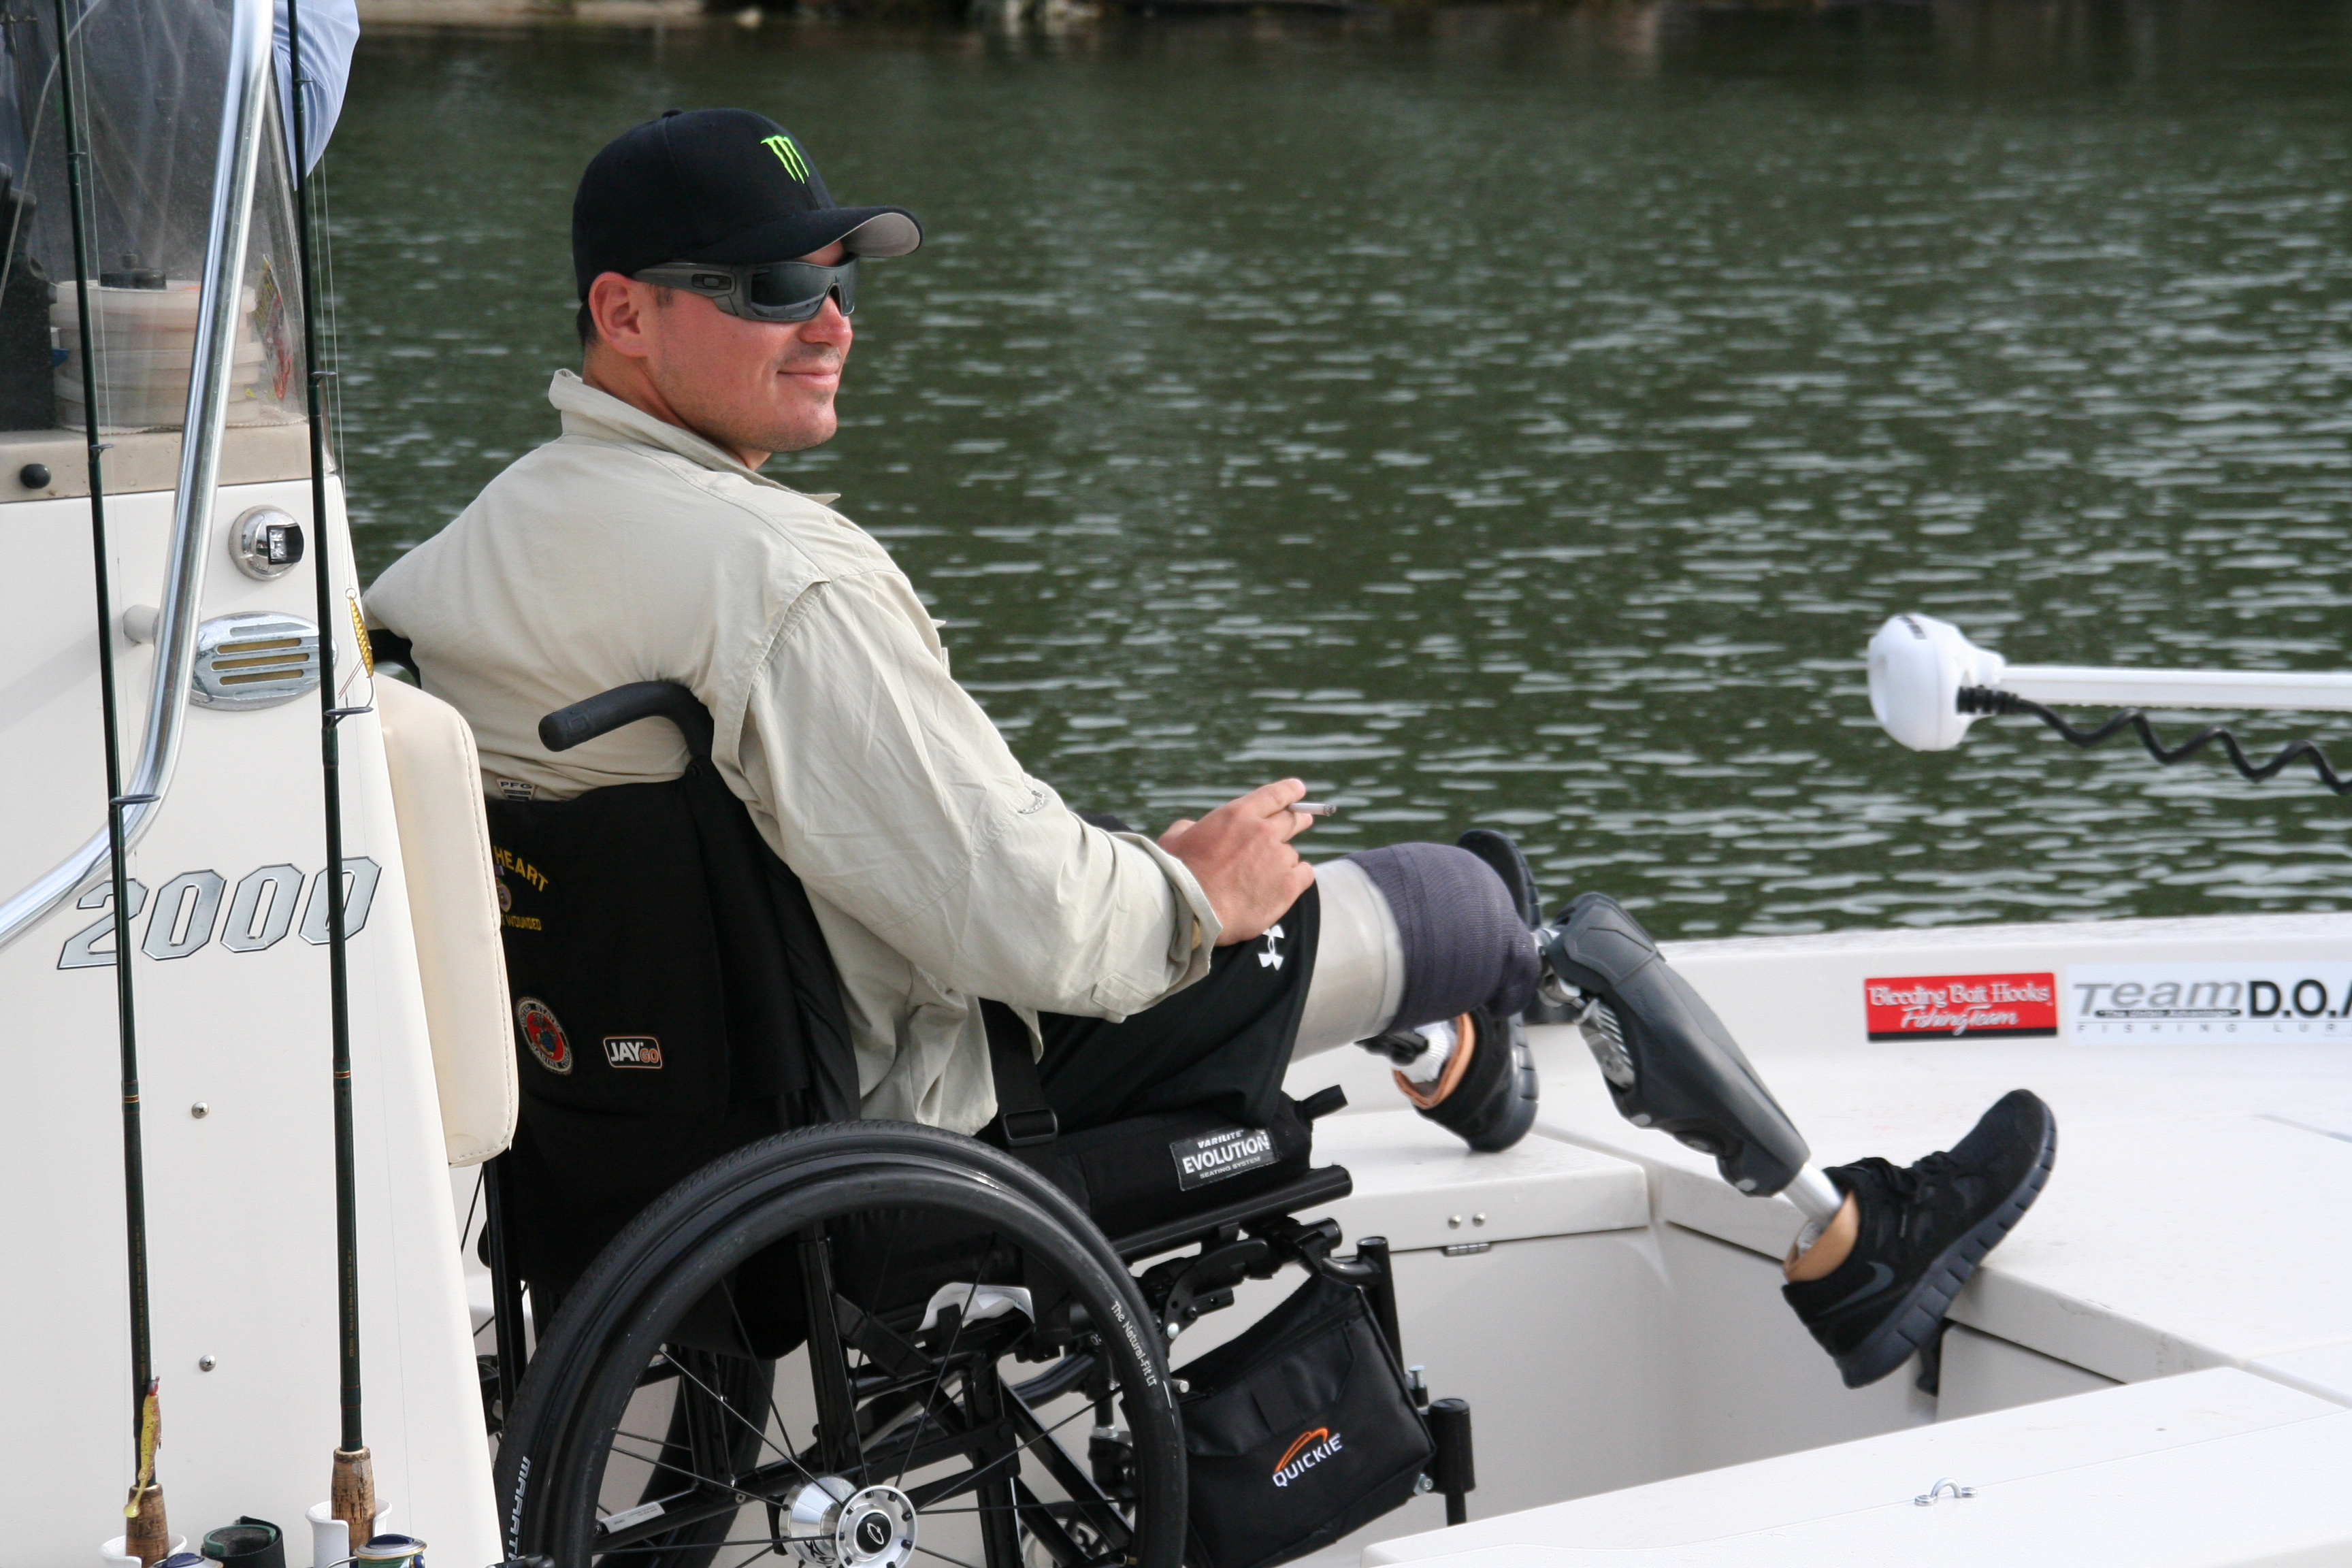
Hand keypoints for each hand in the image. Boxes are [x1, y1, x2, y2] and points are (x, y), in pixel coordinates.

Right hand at [1158, 779, 1318, 945]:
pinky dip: (1297, 878)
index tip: (1298, 789)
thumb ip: (1189, 828)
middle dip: (1299, 818)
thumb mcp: (1175, 839)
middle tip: (1303, 820)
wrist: (1192, 909)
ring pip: (1292, 853)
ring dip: (1283, 859)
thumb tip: (1192, 827)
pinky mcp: (1289, 885)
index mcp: (1238, 815)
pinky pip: (1304, 874)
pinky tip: (1284, 886)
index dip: (1290, 791)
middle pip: (1293, 819)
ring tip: (1267, 875)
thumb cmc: (1178, 875)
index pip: (1275, 794)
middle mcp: (1263, 831)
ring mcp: (1279, 857)